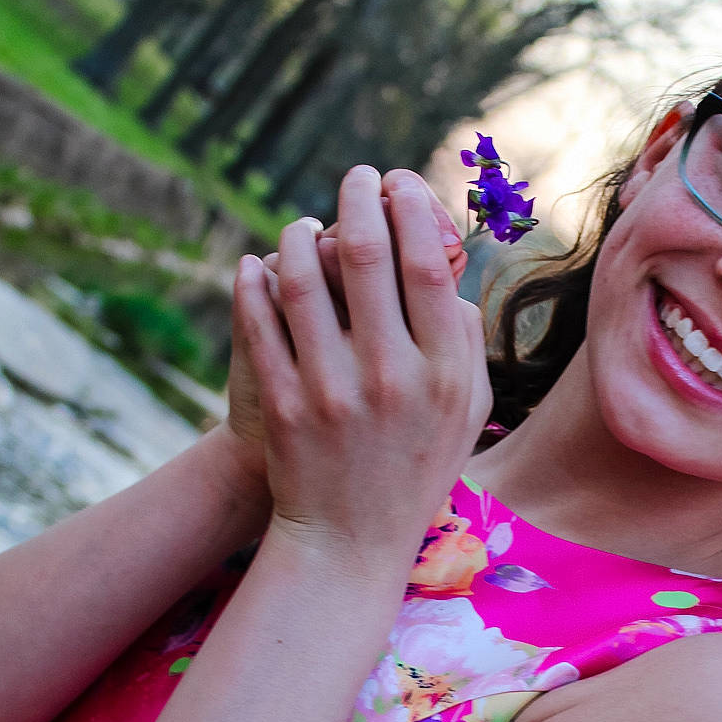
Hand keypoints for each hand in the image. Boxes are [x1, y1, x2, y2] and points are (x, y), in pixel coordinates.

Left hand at [233, 166, 490, 563]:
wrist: (350, 543)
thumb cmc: (416, 465)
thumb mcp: (466, 410)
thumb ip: (465, 337)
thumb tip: (445, 258)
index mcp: (446, 372)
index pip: (428, 263)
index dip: (412, 206)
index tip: (399, 182)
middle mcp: (393, 377)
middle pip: (369, 254)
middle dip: (358, 198)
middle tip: (355, 178)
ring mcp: (333, 391)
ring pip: (305, 278)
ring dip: (300, 234)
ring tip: (302, 225)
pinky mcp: (284, 406)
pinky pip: (261, 321)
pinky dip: (255, 283)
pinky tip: (257, 265)